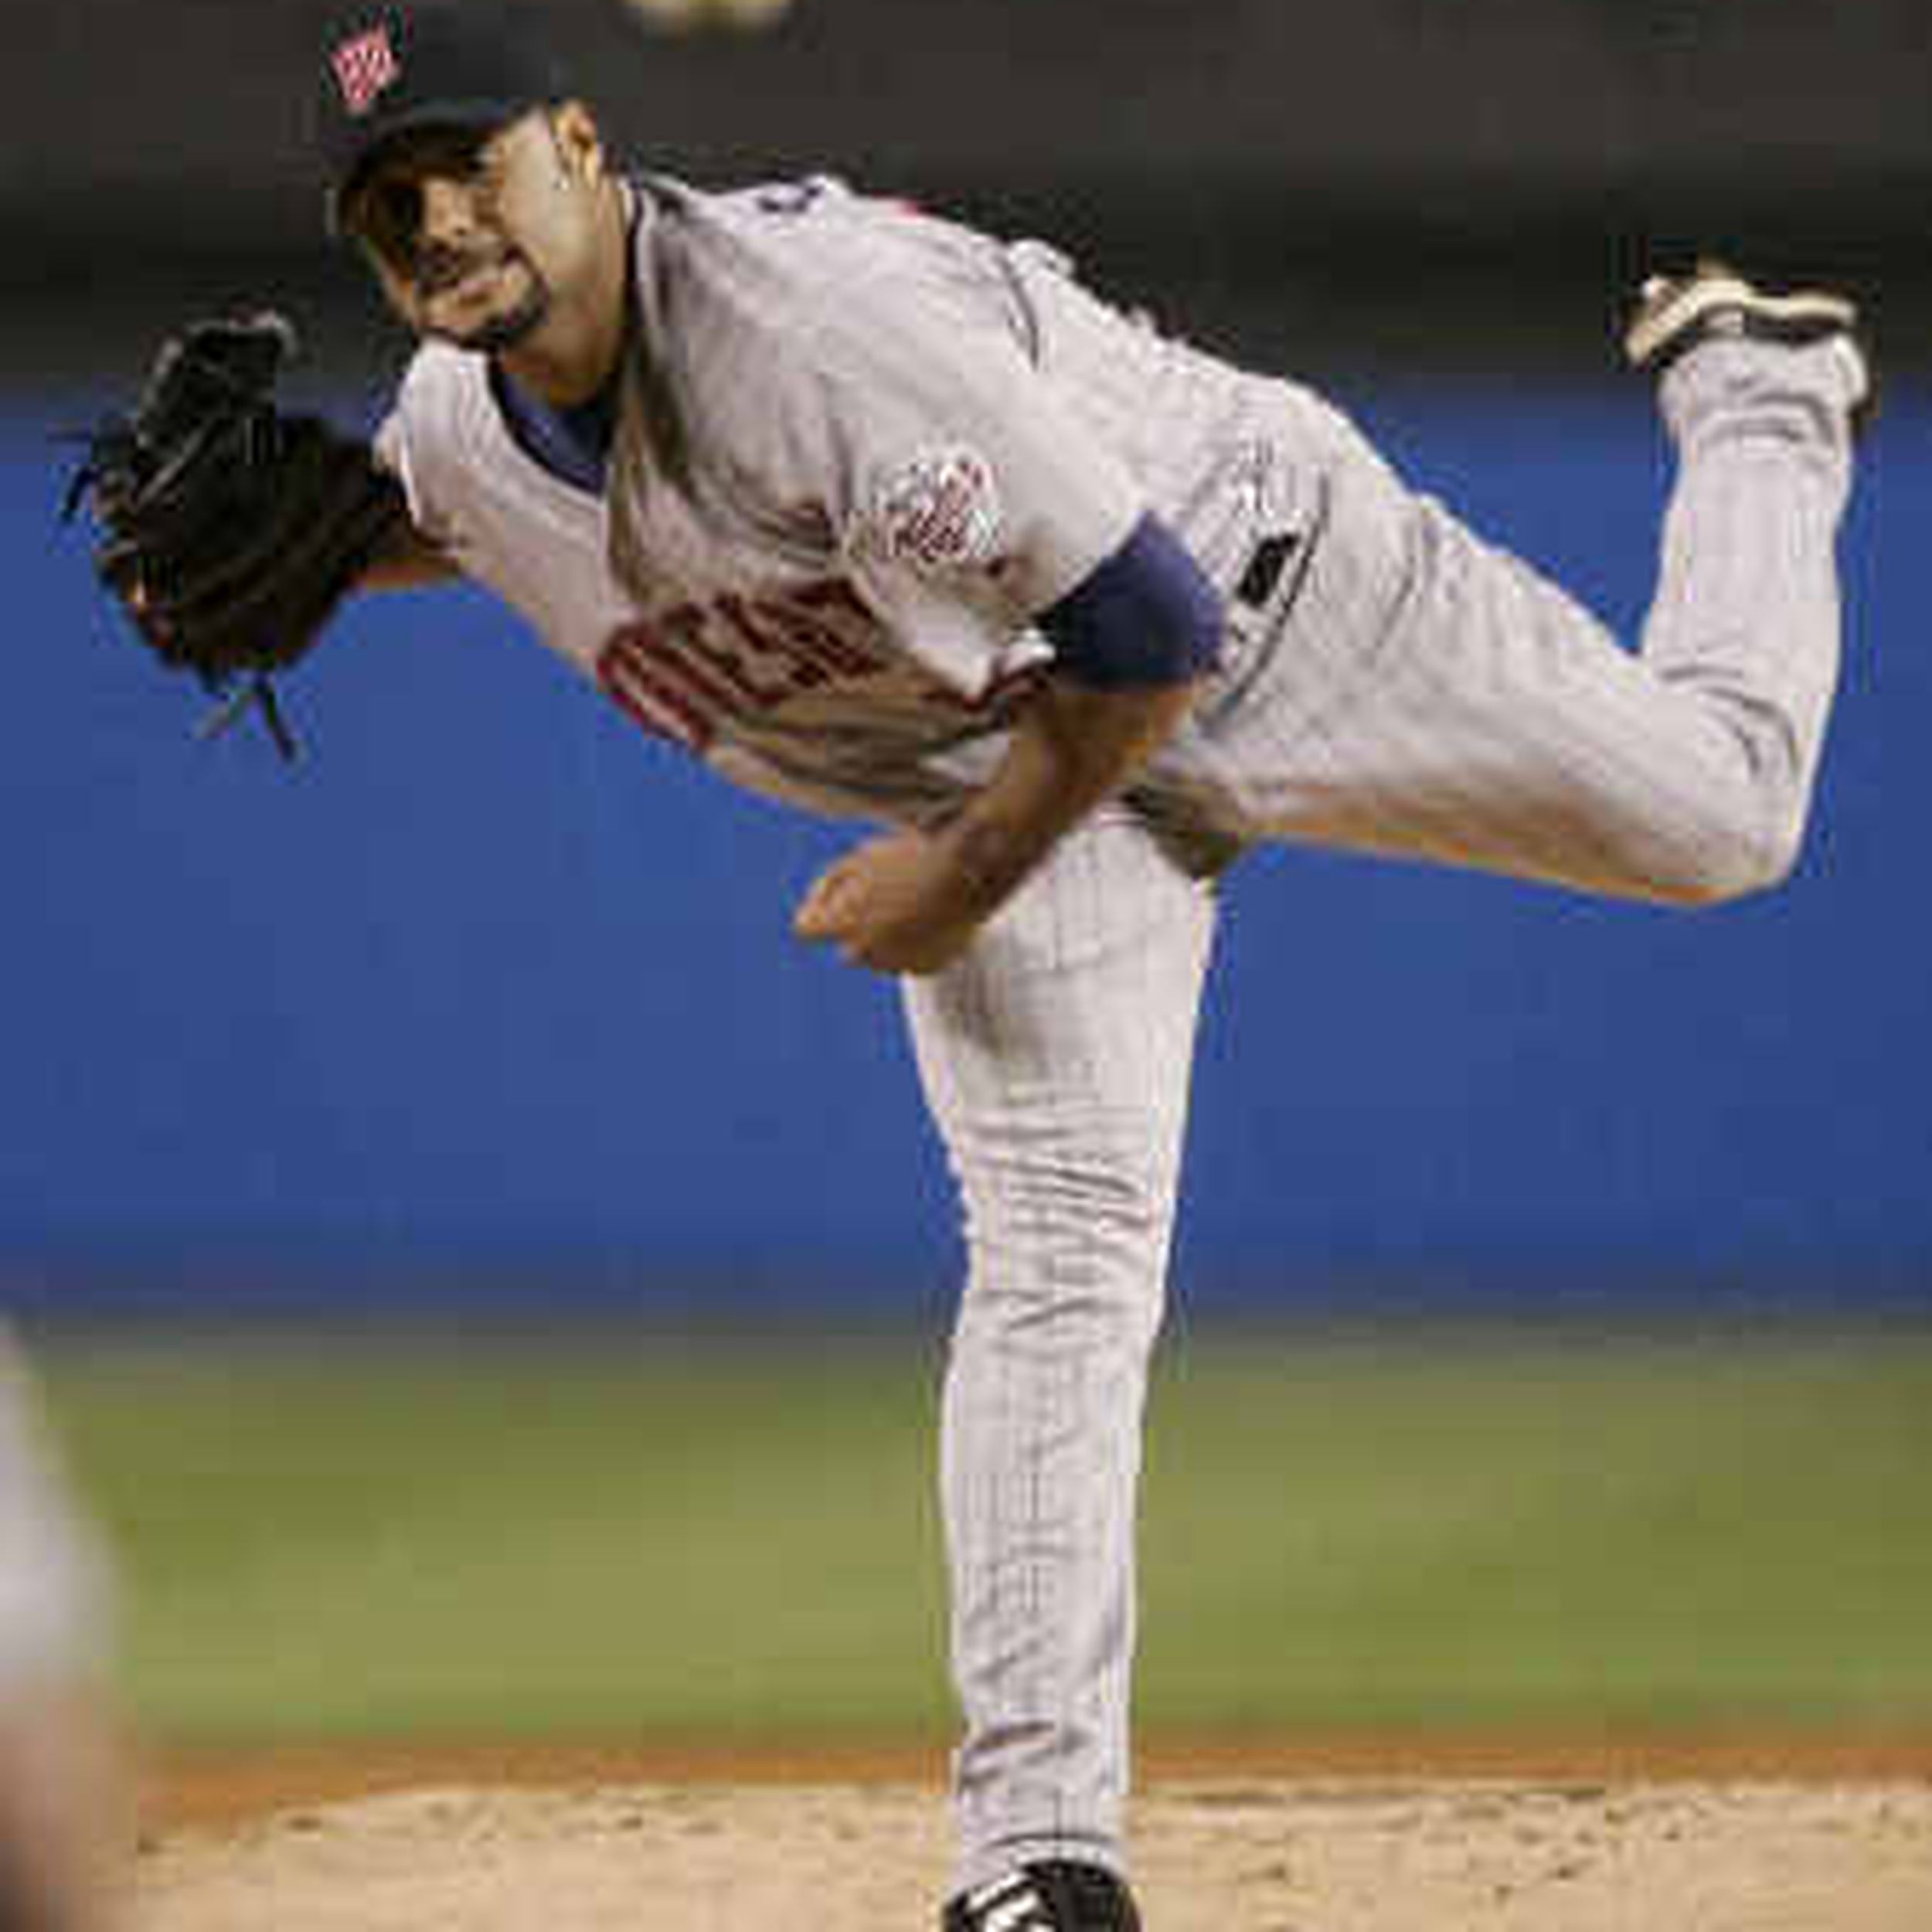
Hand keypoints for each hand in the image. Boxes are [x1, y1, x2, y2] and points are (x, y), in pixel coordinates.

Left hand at [792, 829, 987, 975]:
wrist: (967, 871)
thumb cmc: (912, 857)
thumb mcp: (861, 857)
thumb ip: (832, 883)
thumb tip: (820, 903)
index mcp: (843, 921)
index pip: (804, 929)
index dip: (817, 910)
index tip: (832, 900)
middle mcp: (865, 951)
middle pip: (847, 948)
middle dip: (858, 929)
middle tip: (883, 899)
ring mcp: (896, 963)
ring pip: (879, 956)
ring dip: (886, 937)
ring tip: (911, 904)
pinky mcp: (925, 968)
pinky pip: (910, 959)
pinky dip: (915, 944)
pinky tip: (930, 917)